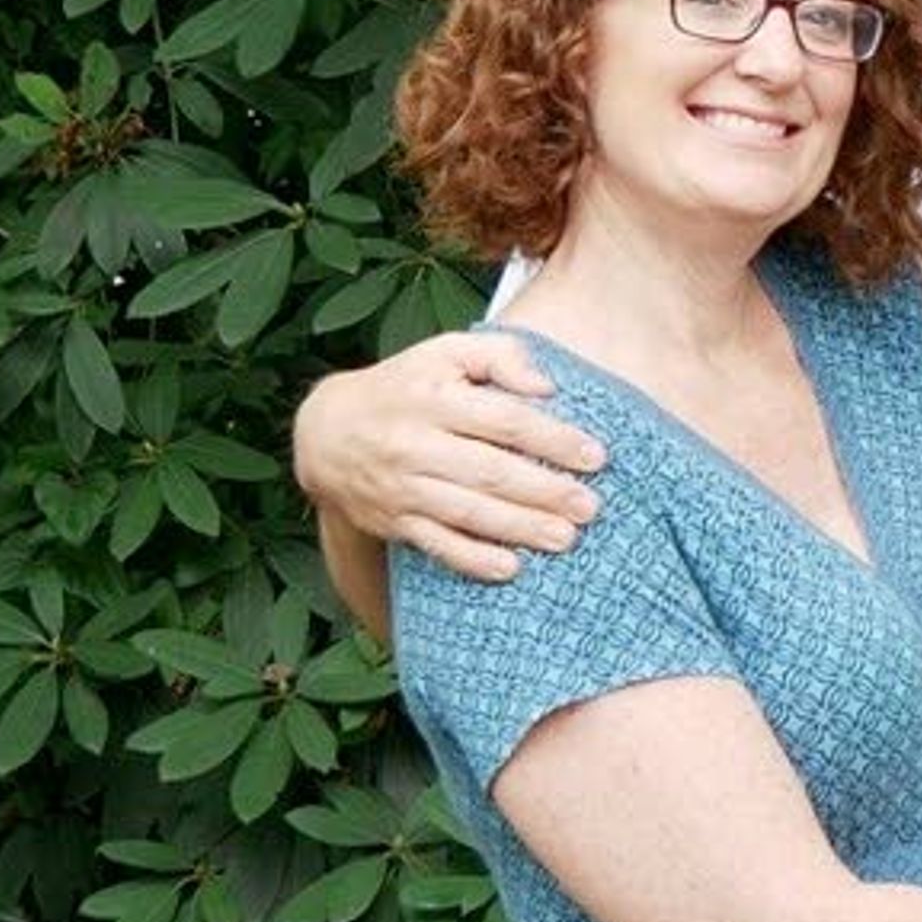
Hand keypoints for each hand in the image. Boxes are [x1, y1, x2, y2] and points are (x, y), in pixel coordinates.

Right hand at [292, 331, 603, 578]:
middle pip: (489, 472)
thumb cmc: (406, 386)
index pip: (503, 421)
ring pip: (467, 512)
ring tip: (566, 538)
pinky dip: (472, 559)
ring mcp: (402, 487)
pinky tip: (510, 568)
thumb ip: (500, 356)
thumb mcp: (445, 352)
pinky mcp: (393, 521)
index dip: (551, 439)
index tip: (595, 456)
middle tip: (590, 506)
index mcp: (434, 399)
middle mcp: (414, 445)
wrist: (325, 433)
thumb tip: (547, 386)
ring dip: (519, 528)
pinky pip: (436, 544)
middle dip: (544, 491)